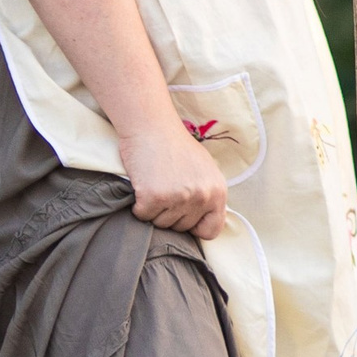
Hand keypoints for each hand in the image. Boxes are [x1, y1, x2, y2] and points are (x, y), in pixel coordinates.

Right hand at [121, 114, 232, 241]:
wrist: (151, 126)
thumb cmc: (175, 145)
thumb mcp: (204, 170)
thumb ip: (208, 195)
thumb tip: (205, 222)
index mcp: (218, 191)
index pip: (211, 230)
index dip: (194, 226)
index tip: (184, 215)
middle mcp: (202, 196)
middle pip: (182, 228)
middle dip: (170, 214)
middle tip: (164, 187)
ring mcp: (179, 198)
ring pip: (161, 224)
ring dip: (153, 209)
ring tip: (154, 183)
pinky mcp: (155, 197)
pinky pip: (143, 215)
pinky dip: (138, 204)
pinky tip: (143, 185)